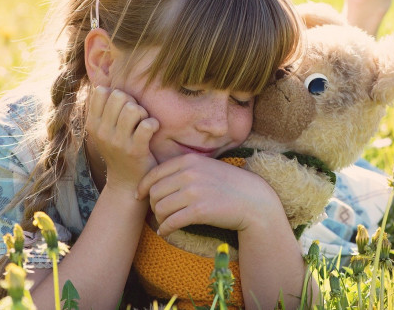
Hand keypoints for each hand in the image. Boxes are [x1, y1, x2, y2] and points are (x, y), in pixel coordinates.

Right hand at [85, 86, 158, 190]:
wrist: (126, 182)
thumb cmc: (119, 149)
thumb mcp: (104, 130)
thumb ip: (104, 108)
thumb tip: (104, 80)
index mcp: (92, 124)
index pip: (101, 91)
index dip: (116, 94)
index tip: (121, 108)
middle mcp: (102, 132)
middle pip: (119, 96)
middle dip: (132, 102)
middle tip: (136, 117)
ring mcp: (118, 142)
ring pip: (133, 109)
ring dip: (143, 113)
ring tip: (143, 123)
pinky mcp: (136, 151)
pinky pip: (147, 125)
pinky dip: (153, 124)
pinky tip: (152, 131)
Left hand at [136, 154, 282, 236]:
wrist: (253, 200)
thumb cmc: (229, 185)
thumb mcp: (206, 167)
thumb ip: (184, 169)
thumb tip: (157, 182)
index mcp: (189, 160)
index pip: (154, 173)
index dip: (142, 187)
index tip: (139, 196)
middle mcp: (189, 173)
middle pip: (154, 192)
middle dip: (152, 205)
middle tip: (158, 213)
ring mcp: (194, 192)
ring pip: (160, 208)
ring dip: (159, 219)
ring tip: (164, 223)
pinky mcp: (199, 211)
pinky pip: (171, 222)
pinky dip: (165, 229)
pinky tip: (166, 232)